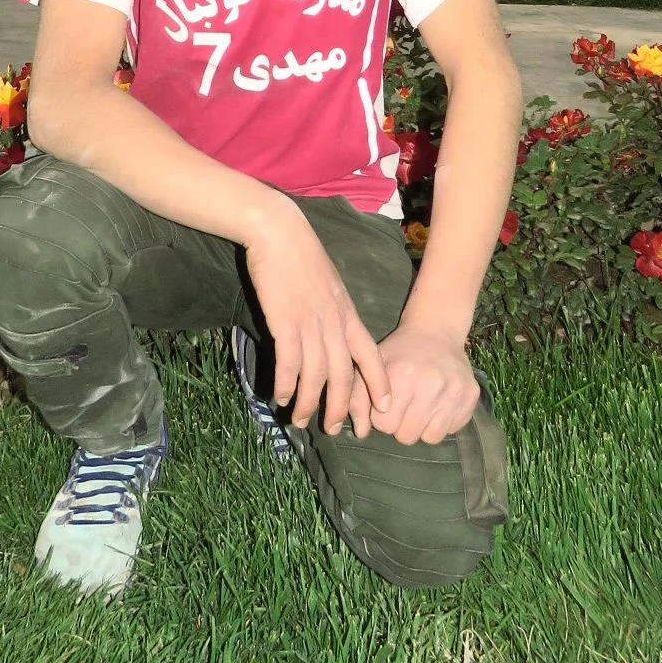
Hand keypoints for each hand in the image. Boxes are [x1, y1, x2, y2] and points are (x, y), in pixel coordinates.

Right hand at [244, 208, 391, 436]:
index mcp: (348, 314)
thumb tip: (333, 333)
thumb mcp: (330, 285)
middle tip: (335, 429)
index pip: (371, 356)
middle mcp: (334, 323)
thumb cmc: (302, 256)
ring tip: (299, 420)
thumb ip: (335, 311)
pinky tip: (279, 395)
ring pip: (316, 375)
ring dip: (308, 402)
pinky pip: (289, 362)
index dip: (378, 384)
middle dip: (341, 407)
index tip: (382, 409)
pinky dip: (285, 383)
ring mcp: (310, 323)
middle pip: (345, 375)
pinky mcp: (285, 322)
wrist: (280, 233)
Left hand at [366, 324, 478, 444]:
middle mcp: (431, 384)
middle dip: (401, 425)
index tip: (387, 403)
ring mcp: (455, 391)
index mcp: (403, 376)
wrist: (435, 332)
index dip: (382, 417)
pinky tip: (438, 403)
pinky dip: (442, 422)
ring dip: (422, 427)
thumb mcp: (372, 366)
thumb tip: (361, 433)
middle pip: (407, 436)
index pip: (385, 426)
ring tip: (421, 406)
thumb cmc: (399, 352)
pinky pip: (452, 431)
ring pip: (431, 438)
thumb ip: (358, 399)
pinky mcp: (471, 396)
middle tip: (405, 406)